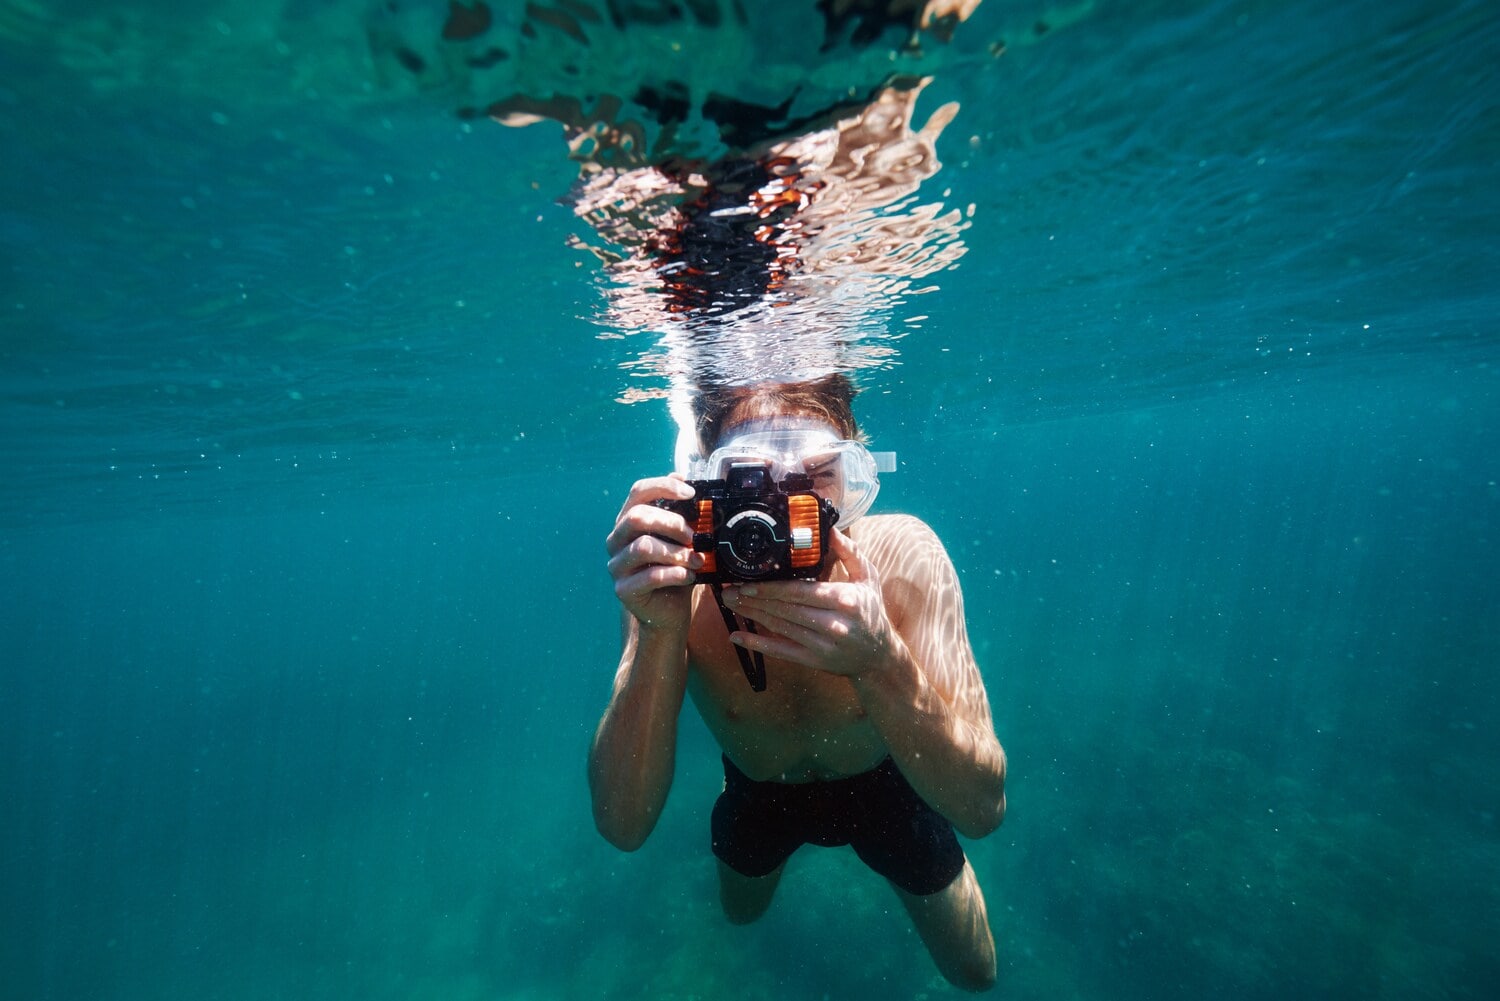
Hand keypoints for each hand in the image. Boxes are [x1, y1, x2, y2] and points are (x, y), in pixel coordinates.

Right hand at [605, 474, 702, 632]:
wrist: (668, 611)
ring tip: (697, 561)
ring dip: (677, 553)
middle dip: (671, 523)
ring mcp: (617, 565)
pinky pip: (650, 576)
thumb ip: (681, 513)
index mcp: (628, 521)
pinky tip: (689, 577)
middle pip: (637, 517)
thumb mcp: (681, 540)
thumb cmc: (674, 570)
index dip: (663, 487)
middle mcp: (617, 540)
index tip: (691, 493)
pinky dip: (675, 574)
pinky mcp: (623, 589)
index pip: (638, 491)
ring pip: (644, 547)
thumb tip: (684, 480)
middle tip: (693, 537)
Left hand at [721, 530, 898, 678]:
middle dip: (754, 599)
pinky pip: (781, 652)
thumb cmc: (871, 611)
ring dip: (751, 615)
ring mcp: (821, 645)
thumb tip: (830, 530)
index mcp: (844, 600)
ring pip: (779, 628)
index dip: (771, 588)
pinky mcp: (813, 661)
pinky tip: (738, 636)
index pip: (800, 591)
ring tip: (730, 603)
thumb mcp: (868, 578)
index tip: (748, 581)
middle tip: (729, 590)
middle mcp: (832, 624)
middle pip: (785, 609)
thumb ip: (849, 552)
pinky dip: (757, 645)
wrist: (879, 656)